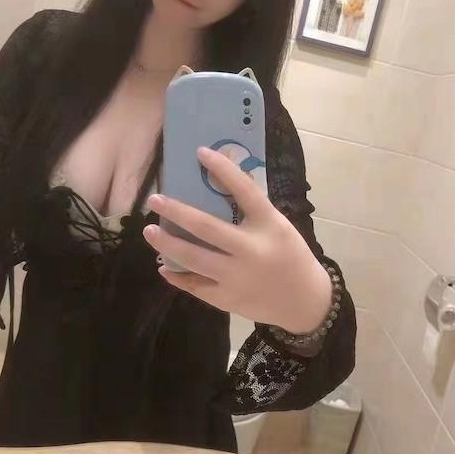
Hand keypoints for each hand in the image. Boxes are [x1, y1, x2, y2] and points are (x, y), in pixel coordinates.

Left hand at [143, 146, 332, 334]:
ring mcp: (237, 277)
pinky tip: (164, 266)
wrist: (304, 301)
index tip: (200, 152)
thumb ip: (252, 213)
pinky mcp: (227, 299)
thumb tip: (215, 188)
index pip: (245, 191)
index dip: (223, 169)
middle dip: (176, 212)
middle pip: (206, 227)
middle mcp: (251, 250)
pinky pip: (194, 285)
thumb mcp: (279, 228)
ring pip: (193, 258)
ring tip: (150, 231)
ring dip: (167, 243)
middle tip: (155, 199)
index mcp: (269, 226)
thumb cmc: (290, 256)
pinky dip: (176, 275)